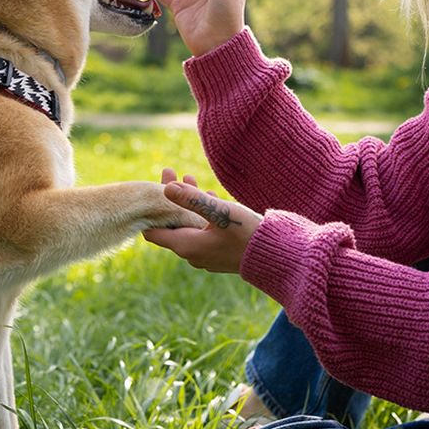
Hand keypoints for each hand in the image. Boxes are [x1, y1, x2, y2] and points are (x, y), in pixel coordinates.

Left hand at [142, 168, 260, 273]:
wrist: (277, 257)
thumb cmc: (248, 234)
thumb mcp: (220, 212)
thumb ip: (193, 199)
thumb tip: (166, 188)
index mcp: (187, 245)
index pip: (153, 231)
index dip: (151, 208)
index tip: (153, 186)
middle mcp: (192, 254)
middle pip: (171, 224)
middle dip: (170, 197)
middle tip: (171, 171)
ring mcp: (206, 255)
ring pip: (188, 224)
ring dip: (187, 202)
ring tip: (188, 177)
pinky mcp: (219, 252)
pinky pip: (203, 230)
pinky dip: (201, 212)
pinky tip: (208, 194)